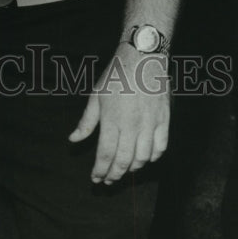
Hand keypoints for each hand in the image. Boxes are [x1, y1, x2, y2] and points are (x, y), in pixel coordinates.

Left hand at [68, 45, 168, 184]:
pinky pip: (160, 148)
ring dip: (132, 169)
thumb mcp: (96, 96)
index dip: (100, 171)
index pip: (105, 154)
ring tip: (124, 171)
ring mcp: (150, 124)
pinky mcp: (164, 120)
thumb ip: (86, 122)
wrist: (142, 57)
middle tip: (108, 181)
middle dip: (114, 175)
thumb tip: (73, 140)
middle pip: (124, 161)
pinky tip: (145, 159)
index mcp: (112, 120)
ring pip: (143, 158)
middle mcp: (132, 126)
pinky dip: (152, 158)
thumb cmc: (116, 75)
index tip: (96, 179)